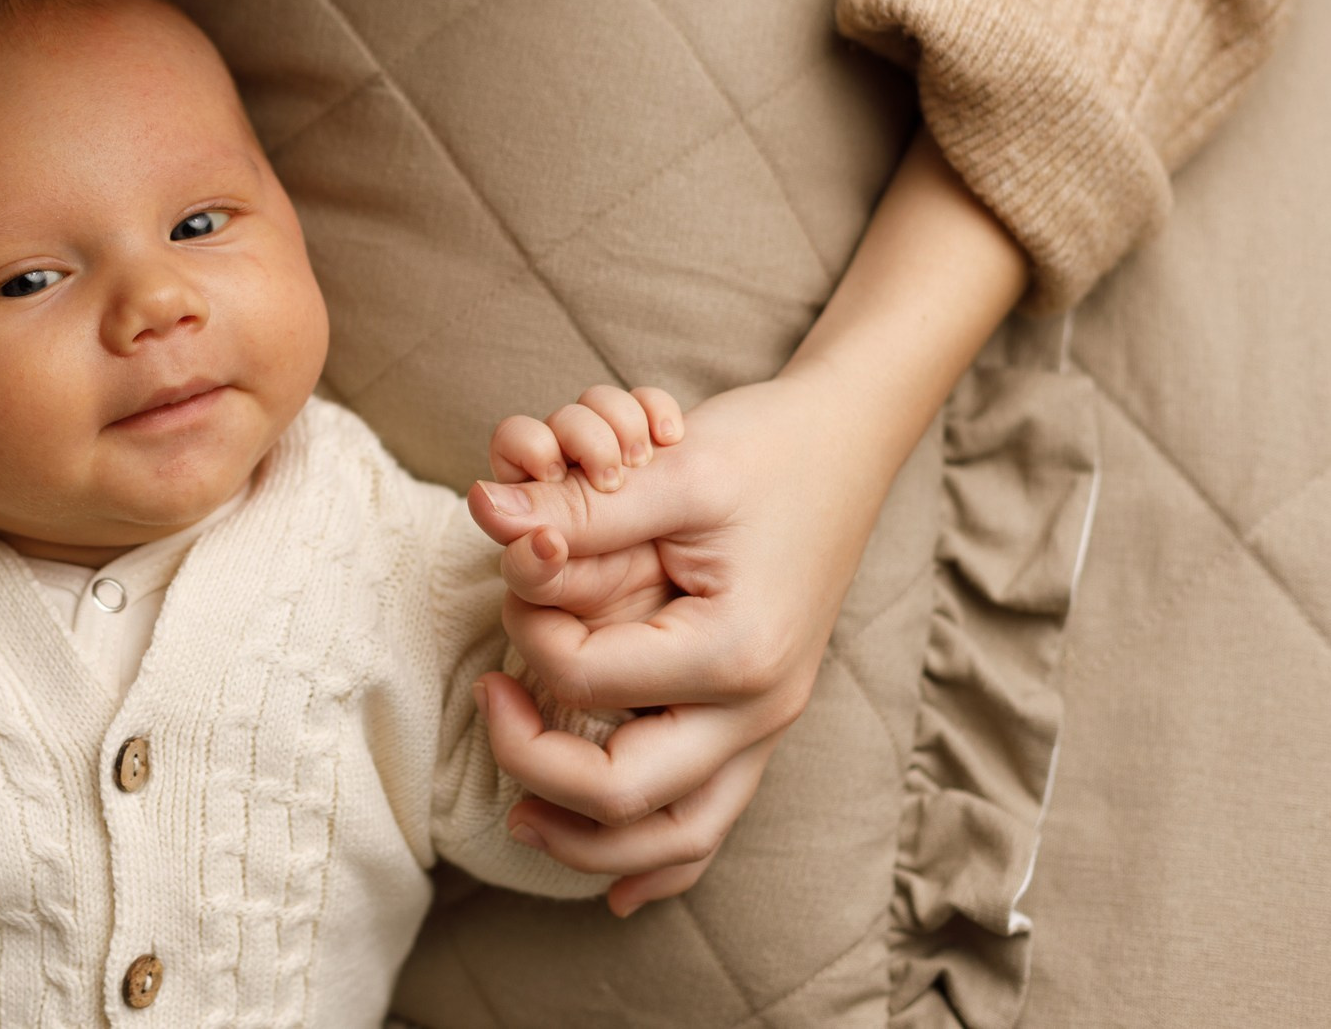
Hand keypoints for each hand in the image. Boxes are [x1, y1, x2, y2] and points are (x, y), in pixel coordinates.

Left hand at [468, 363, 894, 914]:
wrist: (843, 443)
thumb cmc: (759, 450)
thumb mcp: (672, 470)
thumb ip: (579, 507)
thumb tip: (488, 512)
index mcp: (734, 652)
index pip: (587, 679)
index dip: (529, 631)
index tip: (519, 572)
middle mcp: (757, 709)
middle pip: (624, 795)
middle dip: (532, 760)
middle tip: (487, 695)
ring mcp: (765, 726)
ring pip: (676, 837)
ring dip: (588, 845)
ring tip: (519, 816)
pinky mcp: (759, 723)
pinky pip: (711, 822)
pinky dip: (659, 860)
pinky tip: (615, 887)